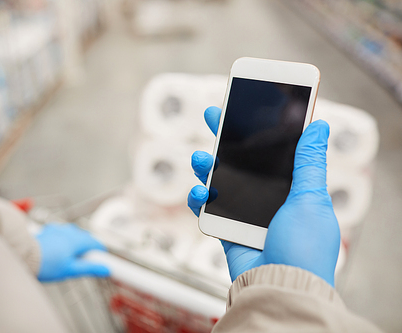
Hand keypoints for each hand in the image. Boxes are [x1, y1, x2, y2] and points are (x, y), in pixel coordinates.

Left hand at [36, 223, 109, 281]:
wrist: (23, 256)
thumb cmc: (46, 264)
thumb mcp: (70, 270)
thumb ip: (90, 268)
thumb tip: (105, 270)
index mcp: (78, 240)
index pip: (97, 243)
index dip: (101, 253)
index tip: (101, 261)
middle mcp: (70, 231)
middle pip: (86, 238)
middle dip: (88, 249)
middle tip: (83, 263)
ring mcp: (59, 229)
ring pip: (74, 235)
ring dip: (76, 244)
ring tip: (69, 258)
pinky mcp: (50, 230)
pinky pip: (63, 233)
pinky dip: (65, 240)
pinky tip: (58, 250)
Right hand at [188, 106, 339, 285]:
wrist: (281, 287)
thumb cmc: (303, 246)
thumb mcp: (309, 199)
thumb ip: (308, 162)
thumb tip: (319, 125)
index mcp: (290, 188)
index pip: (273, 151)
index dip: (260, 128)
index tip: (247, 107)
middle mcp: (267, 198)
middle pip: (242, 161)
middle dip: (226, 138)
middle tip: (213, 116)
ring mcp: (246, 213)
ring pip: (220, 181)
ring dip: (207, 166)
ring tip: (200, 158)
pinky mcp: (228, 229)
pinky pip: (208, 208)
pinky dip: (200, 198)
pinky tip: (199, 191)